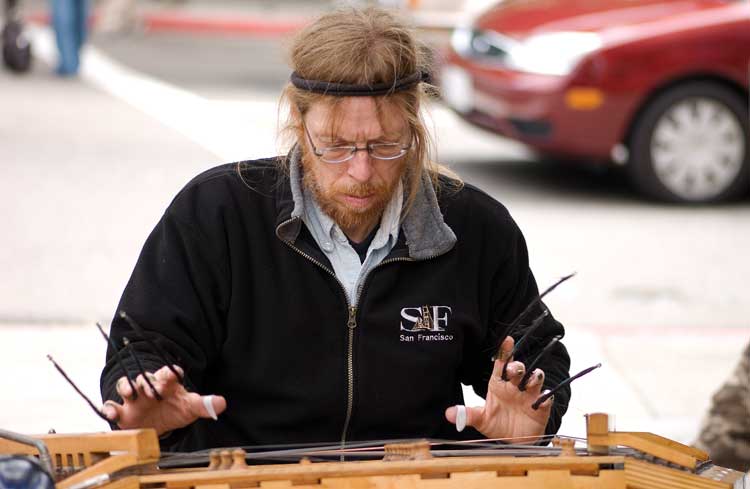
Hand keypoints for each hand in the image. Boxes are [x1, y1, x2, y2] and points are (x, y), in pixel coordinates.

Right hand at [101, 365, 226, 435]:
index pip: (168, 373)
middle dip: (148, 381)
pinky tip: (112, 413)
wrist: (159, 426)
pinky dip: (108, 408)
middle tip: (153, 389)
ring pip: (125, 385)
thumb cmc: (176, 411)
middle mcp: (149, 387)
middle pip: (145, 377)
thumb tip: (222, 403)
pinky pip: (110, 405)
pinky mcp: (122, 412)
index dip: (171, 373)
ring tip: (131, 393)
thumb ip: (205, 405)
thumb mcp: (191, 408)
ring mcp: (134, 399)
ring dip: (127, 387)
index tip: (174, 376)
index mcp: (167, 383)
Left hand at [445, 336, 552, 440]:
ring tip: (533, 379)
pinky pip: (546, 399)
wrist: (513, 442)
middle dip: (517, 367)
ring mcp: (528, 396)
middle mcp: (514, 387)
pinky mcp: (540, 408)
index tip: (508, 340)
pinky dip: (546, 397)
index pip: (501, 365)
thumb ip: (466, 415)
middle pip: (518, 370)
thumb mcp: (480, 420)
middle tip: (514, 370)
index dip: (505, 352)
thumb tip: (448, 414)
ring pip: (535, 379)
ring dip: (535, 377)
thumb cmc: (497, 424)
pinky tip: (544, 398)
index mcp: (499, 385)